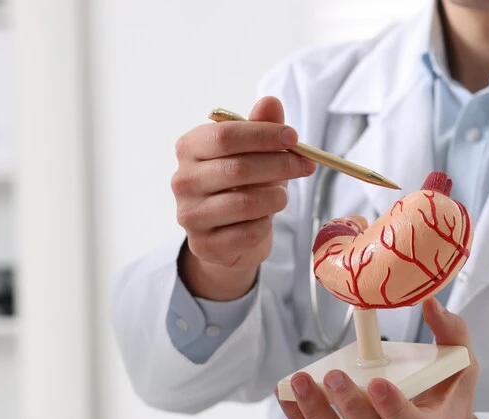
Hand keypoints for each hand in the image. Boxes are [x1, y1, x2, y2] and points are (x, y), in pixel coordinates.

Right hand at [171, 96, 315, 300]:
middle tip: (306, 166)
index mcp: (190, 148)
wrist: (228, 238)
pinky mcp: (204, 245)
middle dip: (279, 165)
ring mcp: (189, 215)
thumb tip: (271, 102)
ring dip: (275, 197)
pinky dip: (265, 225)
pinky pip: (247, 233)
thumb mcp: (254, 154)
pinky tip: (265, 220)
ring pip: (244, 203)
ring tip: (282, 196)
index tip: (294, 139)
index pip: (226, 135)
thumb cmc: (242, 186)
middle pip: (238, 168)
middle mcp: (182, 180)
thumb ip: (261, 128)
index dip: (264, 135)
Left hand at [278, 299, 488, 418]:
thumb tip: (429, 303)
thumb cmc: (450, 404)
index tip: (376, 383)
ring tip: (298, 382)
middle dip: (347, 404)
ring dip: (314, 414)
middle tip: (330, 375)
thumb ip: (451, 334)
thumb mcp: (461, 369)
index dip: (392, 408)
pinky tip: (287, 397)